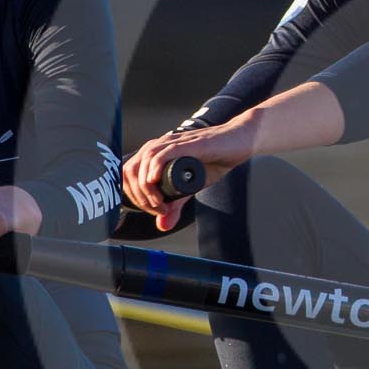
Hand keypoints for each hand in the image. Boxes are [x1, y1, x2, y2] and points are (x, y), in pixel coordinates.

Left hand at [122, 121, 254, 232]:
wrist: (239, 142)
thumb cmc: (214, 160)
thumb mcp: (190, 187)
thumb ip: (175, 204)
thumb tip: (162, 226)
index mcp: (156, 153)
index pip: (129, 172)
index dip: (134, 195)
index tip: (154, 210)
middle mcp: (161, 145)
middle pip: (132, 168)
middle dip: (139, 195)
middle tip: (159, 210)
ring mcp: (174, 142)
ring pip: (145, 161)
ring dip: (146, 187)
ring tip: (161, 203)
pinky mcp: (189, 143)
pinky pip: (164, 152)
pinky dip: (155, 168)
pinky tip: (156, 181)